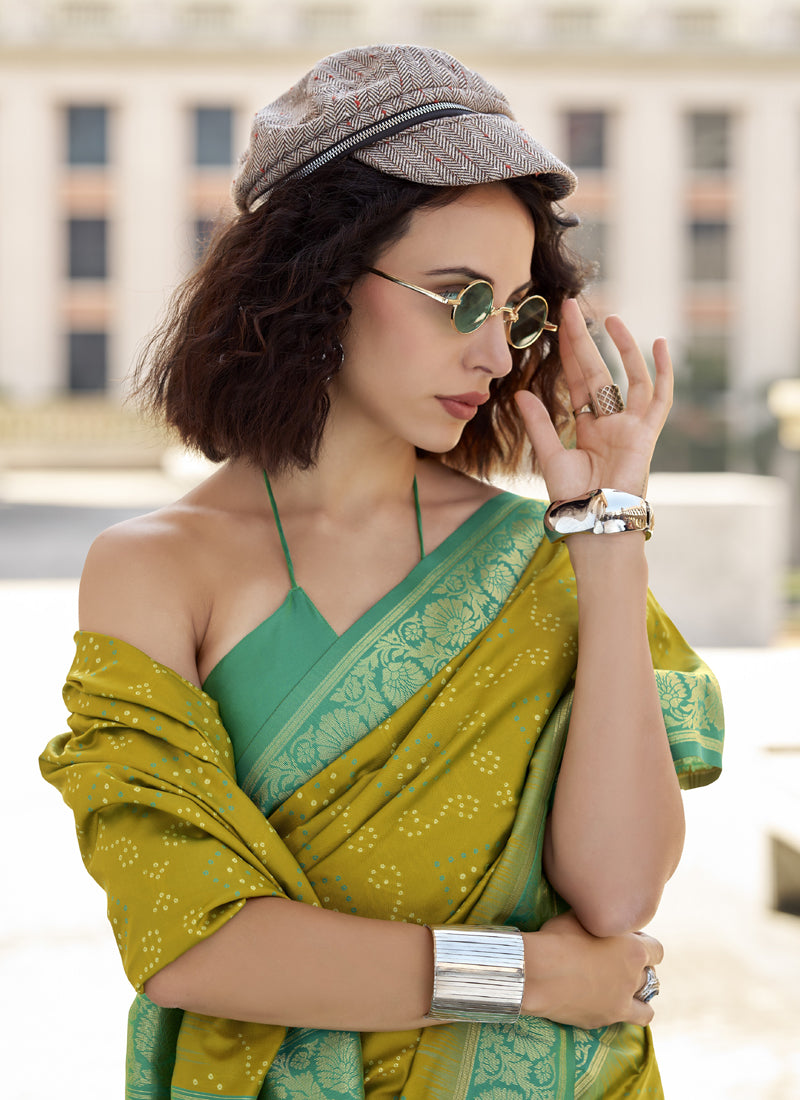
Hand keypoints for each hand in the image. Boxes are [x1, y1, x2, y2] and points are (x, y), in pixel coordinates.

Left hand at [514, 299, 672, 501]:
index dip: (569, 354)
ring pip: (630, 378)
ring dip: (623, 349)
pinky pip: (659, 399)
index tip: (558, 327)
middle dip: (585, 342)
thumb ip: (539, 424)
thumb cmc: (572, 497)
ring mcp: (631, 427)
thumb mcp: (550, 456)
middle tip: (572, 309)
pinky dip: (663, 372)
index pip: (578, 381)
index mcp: (588, 428)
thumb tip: (519, 394)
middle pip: (598, 372)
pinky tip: (659, 344)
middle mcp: (611, 423)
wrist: (593, 520)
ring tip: (612, 319)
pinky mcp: (646, 434)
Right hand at [522, 910, 663, 1028]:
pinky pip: (621, 1021)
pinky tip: (602, 1004)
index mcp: (634, 950)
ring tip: (621, 991)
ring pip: (646, 1008)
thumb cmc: (557, 938)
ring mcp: (620, 1003)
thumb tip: (596, 916)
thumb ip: (598, 921)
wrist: (537, 972)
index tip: (626, 941)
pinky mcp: (603, 1020)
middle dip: (638, 970)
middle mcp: (633, 979)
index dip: (643, 944)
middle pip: (650, 976)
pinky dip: (617, 1013)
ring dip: (638, 1000)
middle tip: (617, 963)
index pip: (657, 950)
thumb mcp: (580, 918)